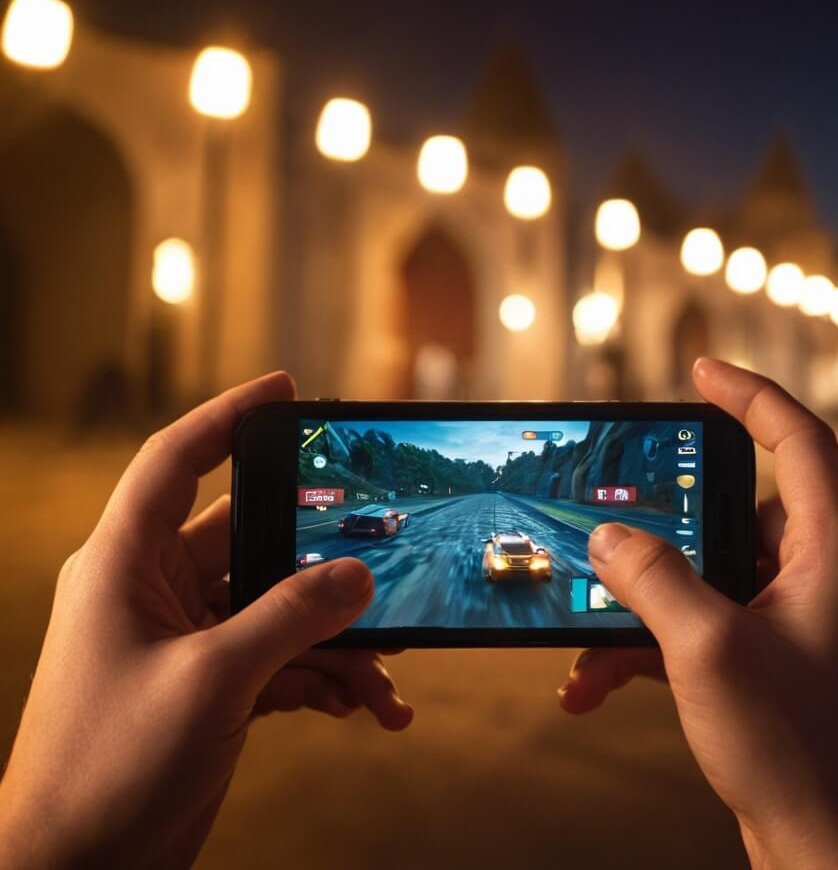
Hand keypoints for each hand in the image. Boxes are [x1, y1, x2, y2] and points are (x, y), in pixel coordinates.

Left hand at [0, 373, 411, 868]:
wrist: (76, 869)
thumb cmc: (105, 767)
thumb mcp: (209, 681)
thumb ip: (291, 618)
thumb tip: (358, 576)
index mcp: (127, 564)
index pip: (175, 461)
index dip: (228, 417)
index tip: (286, 389)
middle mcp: (159, 592)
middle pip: (256, 541)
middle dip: (323, 562)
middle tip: (383, 557)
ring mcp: (190, 641)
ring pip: (283, 611)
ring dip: (340, 641)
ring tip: (389, 672)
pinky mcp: (215, 687)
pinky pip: (286, 661)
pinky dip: (329, 680)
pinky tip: (367, 708)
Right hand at [558, 359, 837, 868]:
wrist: (834, 847)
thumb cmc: (797, 749)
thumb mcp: (707, 651)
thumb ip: (653, 579)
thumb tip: (610, 535)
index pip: (799, 438)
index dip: (749, 394)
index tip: (701, 370)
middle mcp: (831, 570)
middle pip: (736, 512)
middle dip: (663, 537)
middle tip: (609, 538)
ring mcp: (808, 614)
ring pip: (712, 576)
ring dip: (646, 607)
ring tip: (588, 644)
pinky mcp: (783, 653)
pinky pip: (712, 622)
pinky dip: (659, 644)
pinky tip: (597, 684)